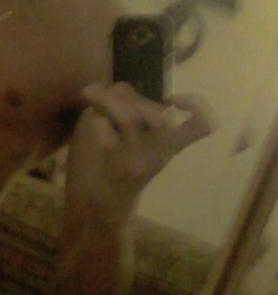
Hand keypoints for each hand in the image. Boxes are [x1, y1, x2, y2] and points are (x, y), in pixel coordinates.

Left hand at [66, 82, 216, 222]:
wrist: (101, 208)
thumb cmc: (116, 167)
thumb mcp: (133, 136)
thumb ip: (132, 106)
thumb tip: (119, 86)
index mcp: (170, 145)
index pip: (203, 125)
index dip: (196, 106)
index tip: (173, 99)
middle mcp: (162, 153)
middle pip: (156, 112)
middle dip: (126, 96)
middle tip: (101, 93)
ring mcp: (141, 161)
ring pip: (128, 116)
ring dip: (106, 101)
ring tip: (90, 96)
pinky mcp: (117, 167)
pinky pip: (105, 131)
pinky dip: (95, 122)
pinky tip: (93, 127)